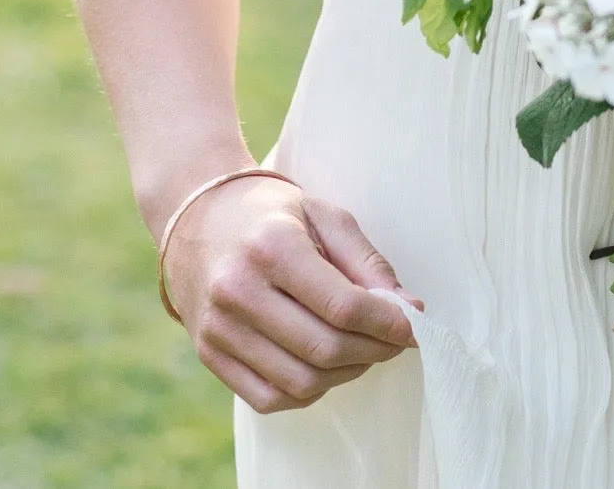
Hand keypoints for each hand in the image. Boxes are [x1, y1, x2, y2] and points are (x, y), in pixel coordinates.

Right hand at [162, 175, 421, 414]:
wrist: (198, 218)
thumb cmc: (272, 214)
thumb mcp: (324, 215)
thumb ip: (366, 261)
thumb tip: (408, 308)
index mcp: (272, 247)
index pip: (342, 305)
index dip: (387, 322)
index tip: (415, 324)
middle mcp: (238, 291)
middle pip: (324, 348)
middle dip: (375, 350)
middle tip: (397, 339)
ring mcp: (219, 329)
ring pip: (301, 382)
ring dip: (347, 373)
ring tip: (365, 348)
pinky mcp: (210, 356)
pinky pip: (271, 398)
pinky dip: (310, 390)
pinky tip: (327, 365)